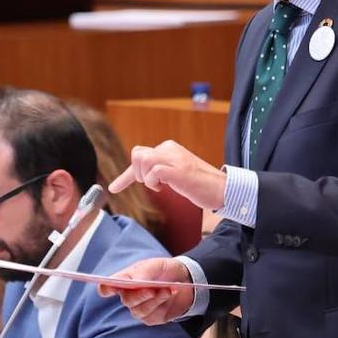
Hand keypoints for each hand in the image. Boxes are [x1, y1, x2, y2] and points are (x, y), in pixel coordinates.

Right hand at [97, 257, 194, 324]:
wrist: (185, 280)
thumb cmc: (165, 270)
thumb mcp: (156, 265)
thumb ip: (144, 272)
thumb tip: (134, 282)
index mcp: (124, 279)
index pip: (107, 287)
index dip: (105, 288)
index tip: (108, 287)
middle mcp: (128, 296)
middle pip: (126, 300)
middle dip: (139, 295)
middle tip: (152, 289)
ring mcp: (139, 308)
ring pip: (139, 310)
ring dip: (154, 300)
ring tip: (167, 289)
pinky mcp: (150, 318)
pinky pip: (151, 316)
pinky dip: (161, 304)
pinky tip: (169, 295)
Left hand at [109, 140, 226, 212]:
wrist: (223, 189)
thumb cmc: (199, 184)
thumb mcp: (175, 172)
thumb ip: (160, 168)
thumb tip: (139, 172)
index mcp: (169, 148)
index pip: (140, 154)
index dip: (126, 174)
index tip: (114, 188)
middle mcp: (170, 149)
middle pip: (137, 154)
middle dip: (136, 173)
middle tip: (152, 185)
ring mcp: (175, 159)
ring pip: (142, 160)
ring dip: (145, 178)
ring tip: (160, 187)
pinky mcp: (179, 170)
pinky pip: (153, 172)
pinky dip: (153, 182)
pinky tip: (163, 188)